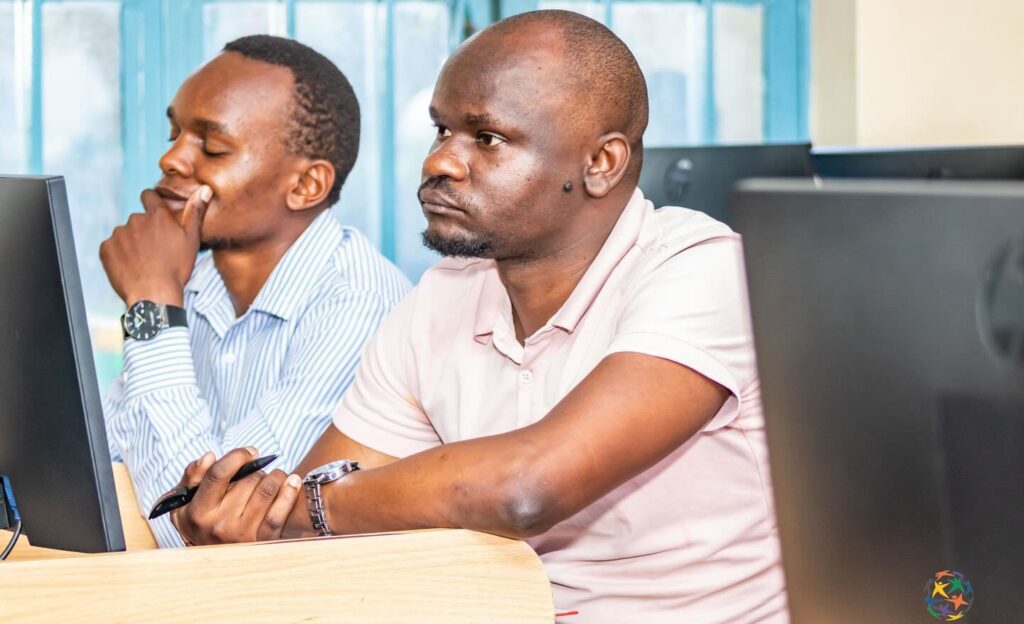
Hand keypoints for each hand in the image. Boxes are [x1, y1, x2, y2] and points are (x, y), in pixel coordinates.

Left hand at [99, 185, 211, 305]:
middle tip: (155, 251)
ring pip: (125, 234)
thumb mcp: (192, 240)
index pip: (149, 195)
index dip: (152, 203)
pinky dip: (119, 255)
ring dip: (132, 243)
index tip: (156, 216)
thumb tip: (204, 188)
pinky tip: (130, 267)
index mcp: (157, 216)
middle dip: (144, 231)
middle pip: (138, 219)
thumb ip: (196, 212)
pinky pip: (112, 248)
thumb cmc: (176, 268)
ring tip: (143, 262)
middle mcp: (135, 220)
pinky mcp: (106, 248)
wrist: (153, 294)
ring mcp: (119, 234)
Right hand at [169, 447, 304, 545]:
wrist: (216, 561)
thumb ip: (194, 476)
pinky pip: (278, 514)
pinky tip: (293, 482)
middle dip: (257, 469)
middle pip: (247, 480)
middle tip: (258, 472)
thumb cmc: (202, 521)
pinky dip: (289, 493)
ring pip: (266, 491)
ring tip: (274, 477)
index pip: (219, 474)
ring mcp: (242, 535)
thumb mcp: (186, 501)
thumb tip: (209, 457)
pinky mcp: (262, 542)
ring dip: (275, 476)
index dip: (237, 456)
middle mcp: (219, 525)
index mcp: (199, 512)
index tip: (250, 452)